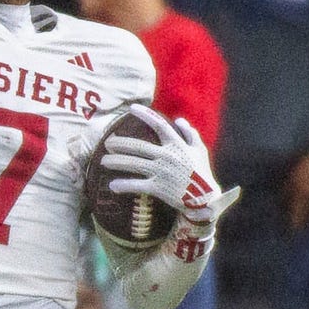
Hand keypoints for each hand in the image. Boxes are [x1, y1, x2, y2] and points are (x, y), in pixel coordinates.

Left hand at [100, 104, 239, 236]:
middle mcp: (167, 156)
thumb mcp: (200, 150)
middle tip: (107, 143)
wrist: (206, 199)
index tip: (132, 109)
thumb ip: (190, 134)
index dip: (145, 115)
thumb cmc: (202, 173)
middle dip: (119, 143)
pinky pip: (136, 185)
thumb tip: (178, 120)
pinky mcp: (158, 188)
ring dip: (115, 162)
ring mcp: (161, 172)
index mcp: (177, 145)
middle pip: (137, 146)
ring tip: (103, 161)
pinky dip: (123, 185)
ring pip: (133, 164)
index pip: (159, 125)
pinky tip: (113, 185)